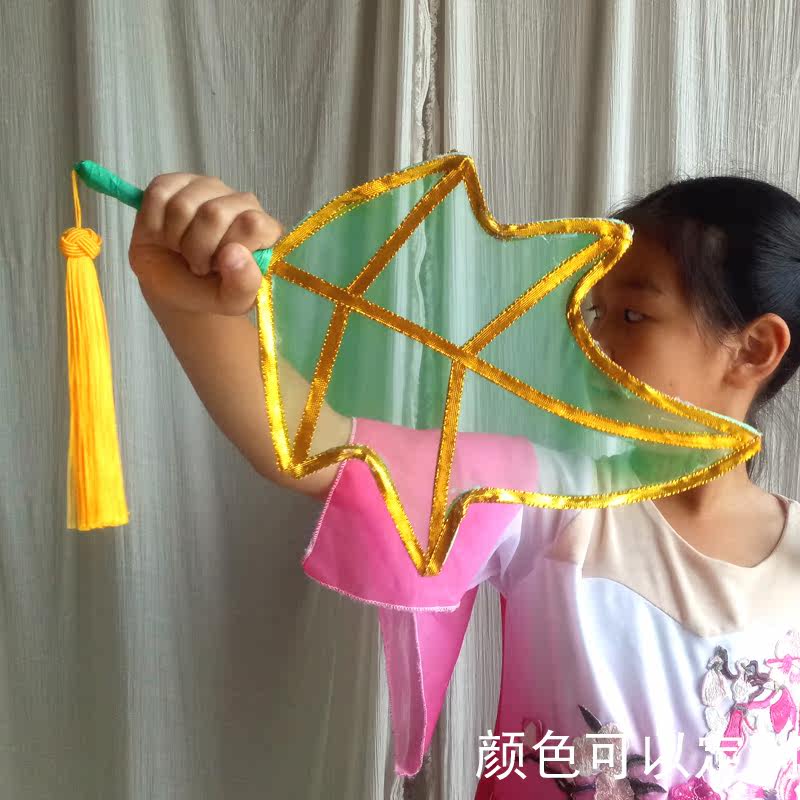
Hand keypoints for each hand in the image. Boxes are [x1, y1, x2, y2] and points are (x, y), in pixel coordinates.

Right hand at [128, 173, 282, 314]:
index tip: (221, 268)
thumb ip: (244, 285)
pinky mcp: (173, 182)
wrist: (173, 288)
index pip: (253, 224)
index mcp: (263, 228)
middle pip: (214, 213)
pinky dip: (155, 225)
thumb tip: (235, 254)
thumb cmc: (209, 290)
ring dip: (176, 239)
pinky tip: (165, 236)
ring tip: (183, 251)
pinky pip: (158, 195)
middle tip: (199, 264)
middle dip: (198, 249)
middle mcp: (239, 201)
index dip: (229, 250)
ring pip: (183, 205)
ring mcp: (207, 188)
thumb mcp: (232, 302)